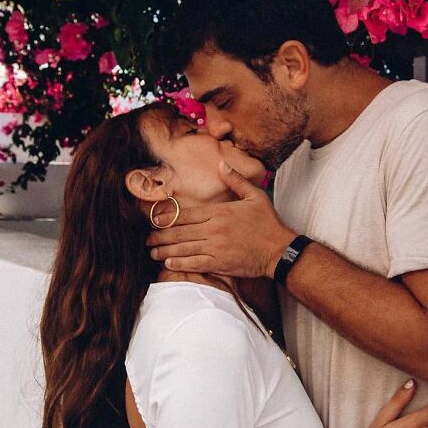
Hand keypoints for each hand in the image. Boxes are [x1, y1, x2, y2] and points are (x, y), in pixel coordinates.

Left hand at [146, 161, 295, 278]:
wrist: (280, 250)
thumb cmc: (268, 223)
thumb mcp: (254, 195)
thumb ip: (235, 180)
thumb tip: (221, 163)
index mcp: (219, 212)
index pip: (186, 214)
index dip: (167, 217)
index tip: (154, 220)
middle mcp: (214, 229)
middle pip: (179, 232)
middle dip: (160, 235)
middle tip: (147, 239)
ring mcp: (216, 247)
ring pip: (183, 248)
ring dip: (165, 250)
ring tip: (152, 252)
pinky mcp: (220, 263)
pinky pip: (195, 263)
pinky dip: (180, 263)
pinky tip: (168, 262)